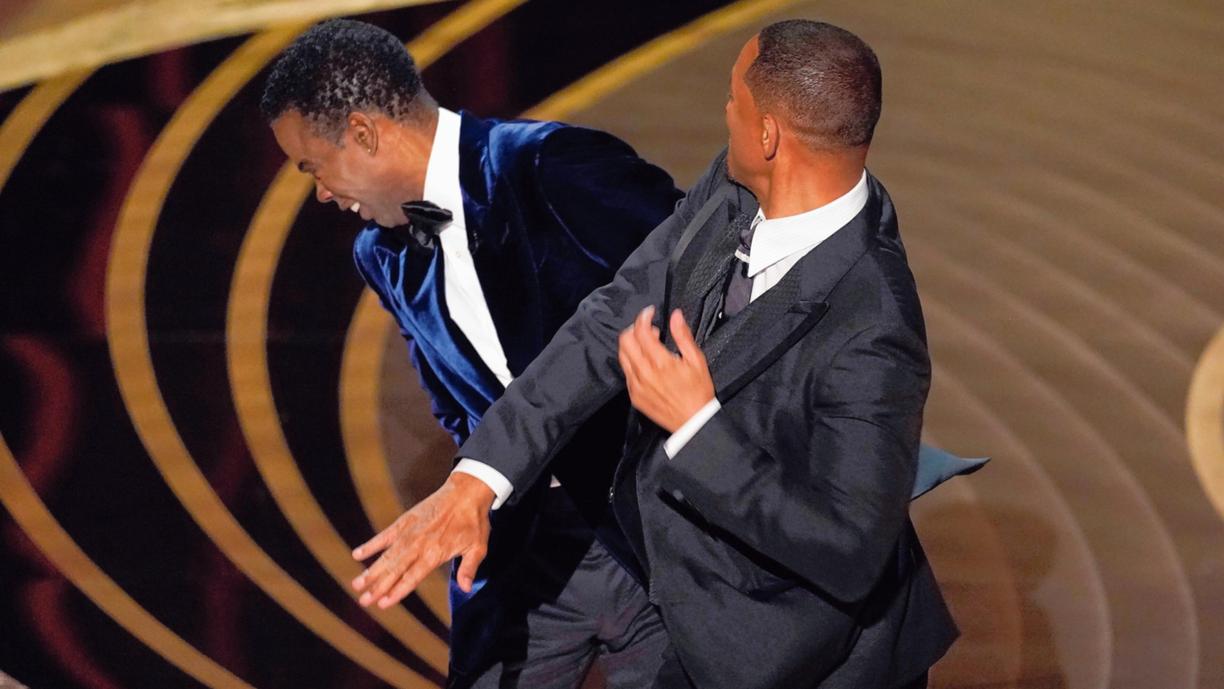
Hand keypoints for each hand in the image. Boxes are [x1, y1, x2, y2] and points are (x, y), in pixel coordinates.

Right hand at [351, 472, 493, 607]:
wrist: (466, 491)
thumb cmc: (474, 521)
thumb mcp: (478, 547)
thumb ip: (468, 568)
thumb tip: (465, 589)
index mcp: (435, 553)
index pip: (412, 577)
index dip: (397, 591)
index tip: (383, 604)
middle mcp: (419, 544)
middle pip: (395, 569)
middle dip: (378, 587)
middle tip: (363, 601)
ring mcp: (410, 532)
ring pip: (387, 556)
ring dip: (371, 571)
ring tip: (356, 585)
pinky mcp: (405, 520)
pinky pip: (385, 535)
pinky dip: (371, 544)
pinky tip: (357, 554)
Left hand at [618, 306, 714, 432]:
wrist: (693, 422)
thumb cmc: (698, 392)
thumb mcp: (696, 360)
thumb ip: (683, 335)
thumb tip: (675, 316)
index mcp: (660, 362)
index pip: (641, 331)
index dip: (644, 317)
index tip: (650, 313)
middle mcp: (644, 373)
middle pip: (625, 340)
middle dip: (634, 328)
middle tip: (648, 329)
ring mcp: (636, 385)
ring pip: (622, 355)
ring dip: (631, 344)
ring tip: (646, 344)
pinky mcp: (634, 395)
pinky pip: (625, 372)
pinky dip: (632, 361)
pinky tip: (644, 363)